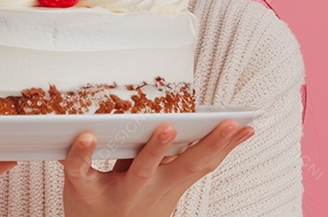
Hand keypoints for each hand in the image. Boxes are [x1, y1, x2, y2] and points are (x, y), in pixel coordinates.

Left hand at [60, 119, 253, 216]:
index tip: (245, 126)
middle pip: (183, 165)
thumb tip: (184, 129)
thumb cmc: (125, 204)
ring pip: (140, 170)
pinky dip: (82, 154)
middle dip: (208, 144)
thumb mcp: (154, 184)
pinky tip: (86, 136)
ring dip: (156, 149)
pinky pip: (83, 170)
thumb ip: (167, 158)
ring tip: (168, 129)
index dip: (225, 145)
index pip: (202, 162)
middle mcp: (149, 188)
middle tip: (227, 124)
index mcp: (167, 183)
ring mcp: (120, 192)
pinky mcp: (86, 191)